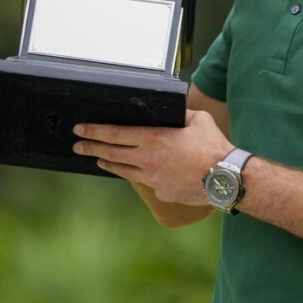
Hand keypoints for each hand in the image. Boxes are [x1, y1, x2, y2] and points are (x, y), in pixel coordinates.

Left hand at [72, 110, 232, 205]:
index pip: (115, 133)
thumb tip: (171, 111)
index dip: (95, 131)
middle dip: (91, 147)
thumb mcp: (197, 120)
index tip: (81, 129)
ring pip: (122, 169)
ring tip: (97, 159)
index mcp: (153, 138)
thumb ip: (179, 115)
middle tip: (78, 145)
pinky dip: (136, 174)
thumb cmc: (213, 146)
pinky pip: (143, 181)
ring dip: (107, 163)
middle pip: (111, 152)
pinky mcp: (160, 192)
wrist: (224, 177)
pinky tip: (132, 172)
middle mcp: (147, 159)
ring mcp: (152, 178)